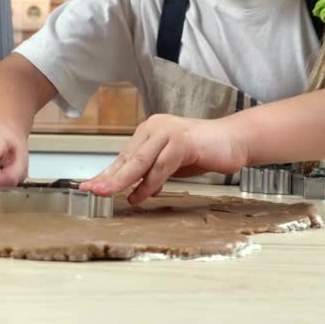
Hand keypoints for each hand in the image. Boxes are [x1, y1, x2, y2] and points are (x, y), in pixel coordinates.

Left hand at [80, 114, 247, 204]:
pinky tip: (139, 196)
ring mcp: (168, 132)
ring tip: (106, 194)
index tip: (89, 186)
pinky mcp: (182, 141)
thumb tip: (133, 191)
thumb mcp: (170, 164)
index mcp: (149, 131)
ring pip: (139, 161)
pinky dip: (149, 184)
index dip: (106, 173)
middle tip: (89, 190)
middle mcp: (155, 128)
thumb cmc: (203, 150)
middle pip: (127, 158)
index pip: (124, 156)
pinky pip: (160, 166)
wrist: (235, 140)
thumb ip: (152, 173)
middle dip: (107, 177)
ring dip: (121, 181)